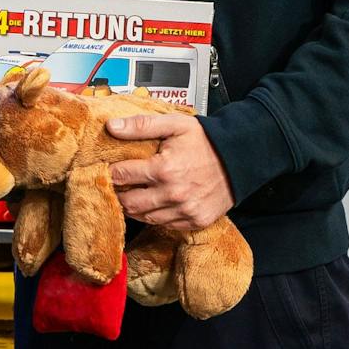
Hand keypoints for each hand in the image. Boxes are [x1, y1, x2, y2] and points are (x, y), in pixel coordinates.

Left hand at [107, 113, 235, 229]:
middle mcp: (173, 194)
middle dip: (117, 193)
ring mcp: (185, 211)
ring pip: (144, 217)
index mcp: (164, 169)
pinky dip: (154, 216)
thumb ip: (140, 125)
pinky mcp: (196, 221)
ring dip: (134, 207)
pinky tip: (153, 203)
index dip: (110, 171)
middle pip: (128, 202)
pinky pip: (165, 224)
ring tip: (132, 193)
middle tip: (116, 184)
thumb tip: (111, 127)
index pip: (121, 176)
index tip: (108, 167)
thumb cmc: (206, 141)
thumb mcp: (173, 124)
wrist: (240, 159)